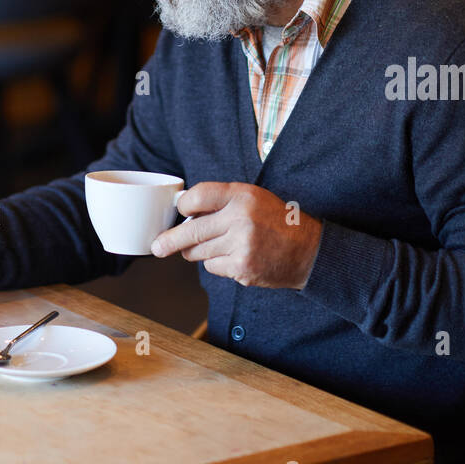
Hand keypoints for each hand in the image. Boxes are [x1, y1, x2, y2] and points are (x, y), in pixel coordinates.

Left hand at [150, 182, 321, 288]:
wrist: (307, 250)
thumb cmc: (275, 220)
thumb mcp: (252, 197)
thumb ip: (221, 200)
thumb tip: (183, 211)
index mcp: (242, 195)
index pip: (198, 196)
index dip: (184, 206)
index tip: (180, 211)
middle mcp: (240, 218)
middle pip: (191, 231)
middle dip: (169, 241)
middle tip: (157, 247)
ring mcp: (241, 245)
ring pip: (199, 252)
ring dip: (196, 252)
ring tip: (213, 246)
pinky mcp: (242, 268)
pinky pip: (213, 267)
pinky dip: (216, 264)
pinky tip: (234, 257)